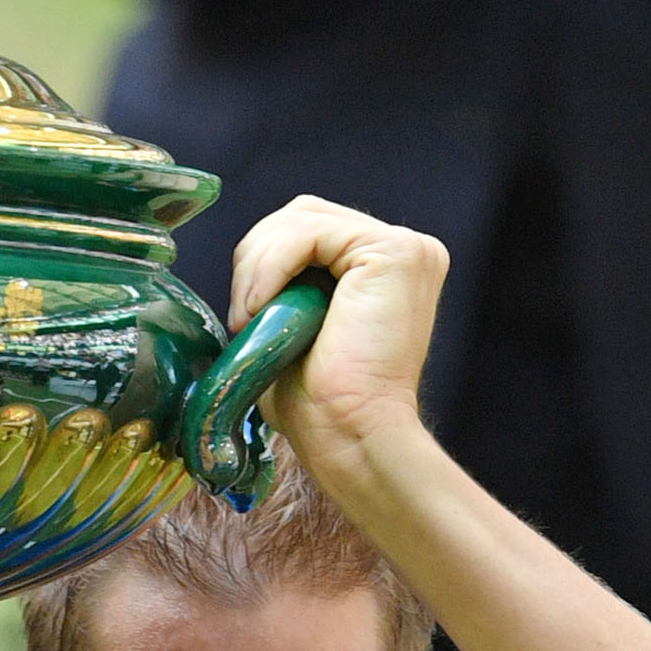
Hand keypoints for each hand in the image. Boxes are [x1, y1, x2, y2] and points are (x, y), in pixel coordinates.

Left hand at [227, 196, 449, 480]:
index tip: (244, 318)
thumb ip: (284, 283)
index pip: (304, 227)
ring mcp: (407, 247)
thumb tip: (247, 265)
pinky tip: (265, 306)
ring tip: (252, 318)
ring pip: (300, 218)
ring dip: (258, 267)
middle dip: (254, 259)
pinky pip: (309, 232)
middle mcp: (403, 249)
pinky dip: (272, 265)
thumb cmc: (319, 403)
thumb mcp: (291, 326)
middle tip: (243, 318)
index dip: (260, 262)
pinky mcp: (397, 252)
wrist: (349, 436)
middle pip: (300, 214)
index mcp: (382, 266)